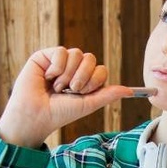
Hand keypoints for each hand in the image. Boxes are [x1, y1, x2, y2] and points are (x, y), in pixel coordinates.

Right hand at [0, 47, 132, 147]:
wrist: (36, 115)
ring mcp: (59, 61)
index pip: (100, 69)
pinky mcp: (44, 56)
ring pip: (77, 54)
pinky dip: (56, 68)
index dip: (95, 80)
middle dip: (82, 78)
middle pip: (90, 58)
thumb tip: (130, 90)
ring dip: (68, 75)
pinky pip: (61, 52)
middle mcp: (73, 69)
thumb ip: (108, 95)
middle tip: (70, 90)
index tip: (83, 93)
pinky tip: (47, 77)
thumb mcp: (88, 105)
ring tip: (56, 87)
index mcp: (84, 79)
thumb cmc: (60, 113)